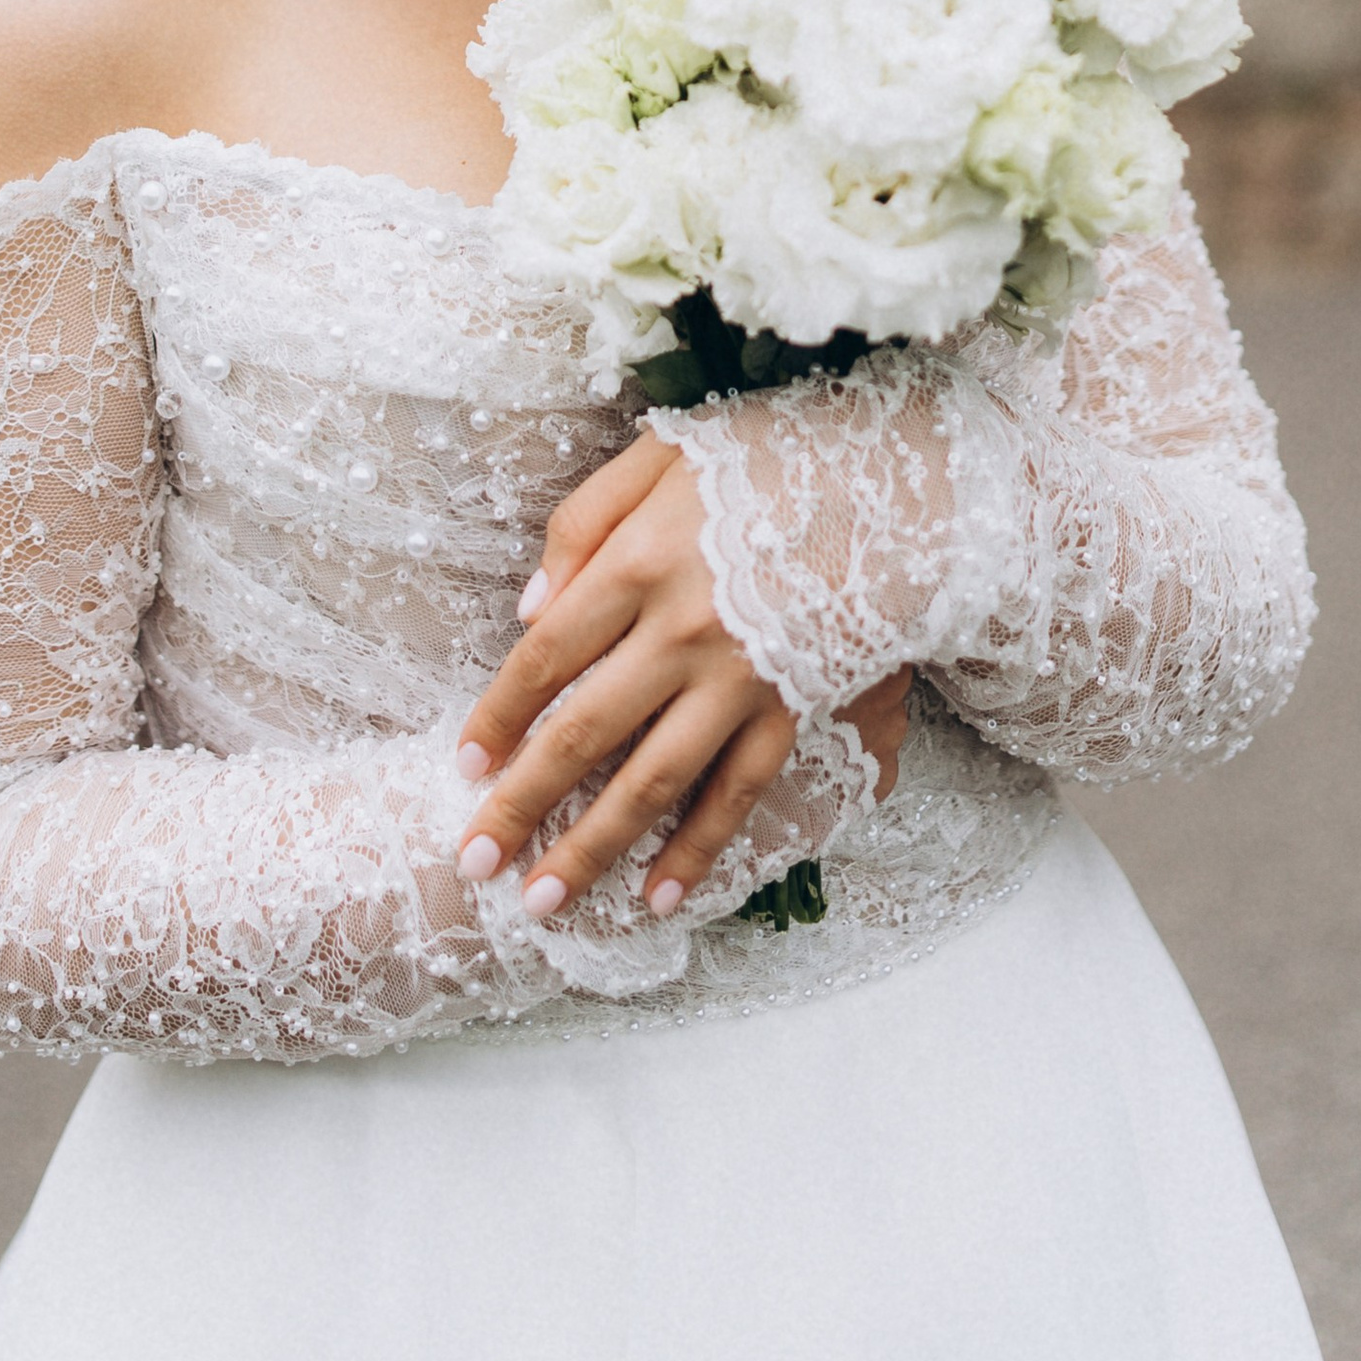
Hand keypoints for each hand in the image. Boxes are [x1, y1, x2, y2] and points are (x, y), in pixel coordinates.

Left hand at [454, 435, 909, 920]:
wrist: (896, 478)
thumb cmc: (761, 460)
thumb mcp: (657, 458)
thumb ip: (581, 524)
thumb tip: (527, 613)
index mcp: (637, 563)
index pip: (545, 657)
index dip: (498, 716)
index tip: (465, 765)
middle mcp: (680, 632)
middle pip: (584, 733)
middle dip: (522, 804)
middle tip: (477, 861)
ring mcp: (739, 678)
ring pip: (653, 781)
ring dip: (593, 847)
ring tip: (545, 903)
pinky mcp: (791, 707)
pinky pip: (738, 792)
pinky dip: (699, 849)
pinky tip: (659, 896)